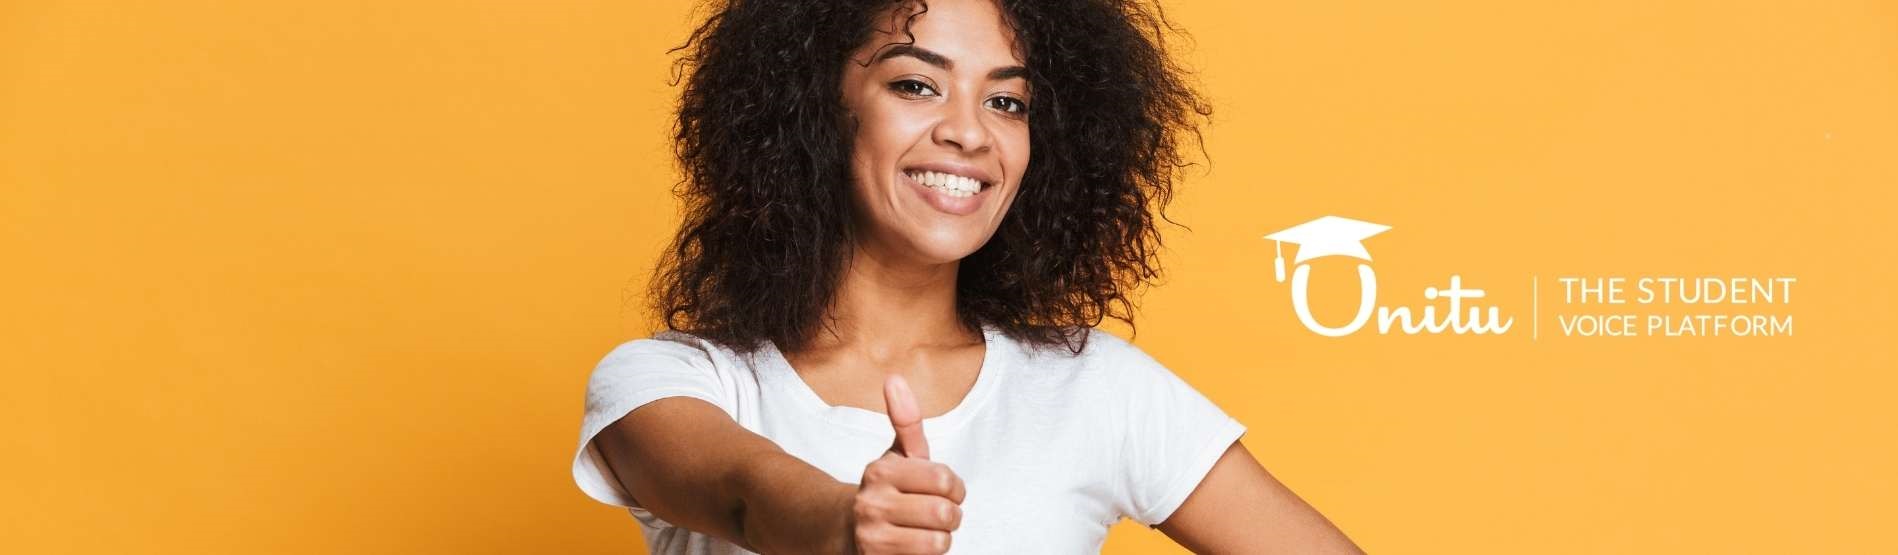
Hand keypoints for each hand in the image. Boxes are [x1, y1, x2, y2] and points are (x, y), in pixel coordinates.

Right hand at [849, 374, 966, 553]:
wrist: (847, 531)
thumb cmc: (887, 491)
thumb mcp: (898, 456)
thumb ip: (906, 421)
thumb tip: (894, 377)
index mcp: (881, 472)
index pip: (946, 480)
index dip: (956, 489)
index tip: (946, 491)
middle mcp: (872, 504)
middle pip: (945, 514)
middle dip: (951, 516)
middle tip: (940, 515)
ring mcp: (872, 538)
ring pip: (938, 543)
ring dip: (941, 539)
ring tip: (925, 532)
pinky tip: (913, 547)